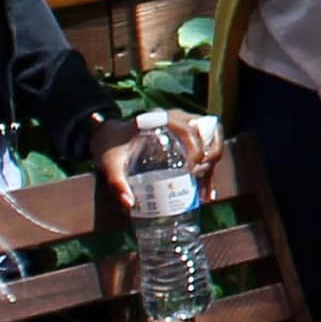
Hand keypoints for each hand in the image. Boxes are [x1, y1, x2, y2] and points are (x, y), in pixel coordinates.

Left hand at [91, 110, 224, 205]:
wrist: (108, 137)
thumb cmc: (110, 146)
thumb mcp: (111, 163)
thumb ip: (117, 182)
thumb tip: (130, 203)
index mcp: (160, 119)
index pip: (188, 128)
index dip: (195, 148)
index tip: (190, 170)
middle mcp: (176, 118)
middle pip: (207, 131)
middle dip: (209, 157)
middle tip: (198, 179)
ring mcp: (183, 126)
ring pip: (210, 140)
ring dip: (212, 163)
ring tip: (204, 191)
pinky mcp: (185, 137)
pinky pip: (205, 147)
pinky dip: (209, 168)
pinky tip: (207, 192)